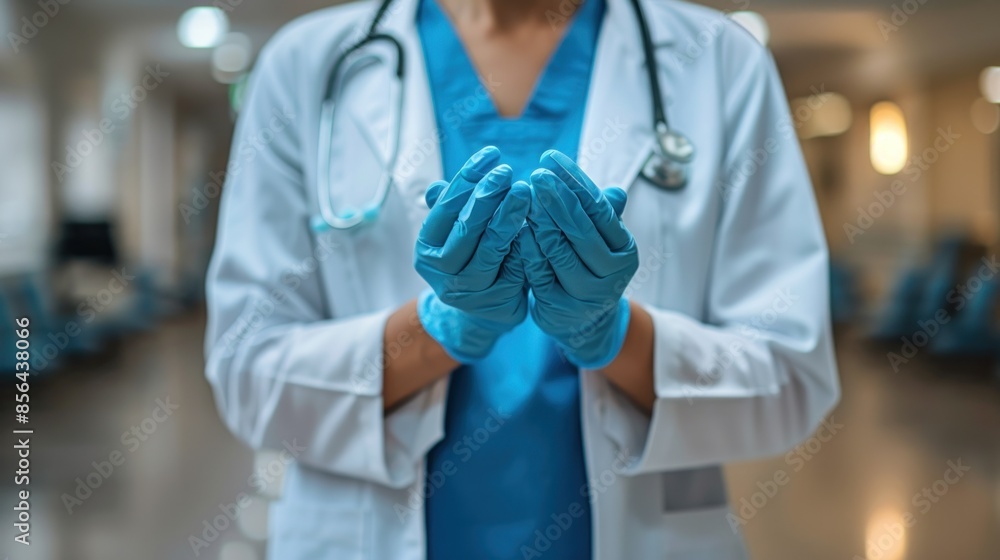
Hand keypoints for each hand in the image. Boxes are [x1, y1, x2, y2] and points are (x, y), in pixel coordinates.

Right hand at [414, 146, 530, 361]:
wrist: (485, 311)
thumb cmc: (472, 258)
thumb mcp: (456, 233)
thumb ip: (451, 209)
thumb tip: (434, 186)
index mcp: (427, 247)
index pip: (446, 206)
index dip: (467, 178)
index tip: (491, 154)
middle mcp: (442, 271)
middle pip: (465, 229)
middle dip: (487, 196)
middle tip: (507, 171)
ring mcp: (469, 290)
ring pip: (491, 249)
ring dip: (508, 218)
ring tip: (524, 192)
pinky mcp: (497, 302)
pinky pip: (515, 267)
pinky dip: (527, 244)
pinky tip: (540, 222)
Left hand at [521, 149, 637, 367]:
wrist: (586, 322)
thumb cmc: (590, 266)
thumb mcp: (602, 241)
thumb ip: (601, 215)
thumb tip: (615, 191)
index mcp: (624, 249)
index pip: (599, 209)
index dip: (575, 182)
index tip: (551, 159)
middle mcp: (611, 273)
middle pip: (581, 231)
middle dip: (557, 200)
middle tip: (537, 175)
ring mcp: (586, 293)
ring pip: (560, 252)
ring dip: (541, 222)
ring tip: (525, 197)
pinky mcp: (559, 307)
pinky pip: (540, 273)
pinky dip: (528, 251)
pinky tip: (517, 231)